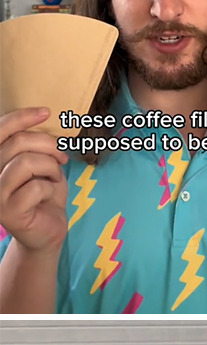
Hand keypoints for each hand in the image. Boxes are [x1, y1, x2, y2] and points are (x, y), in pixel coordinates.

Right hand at [0, 108, 69, 251]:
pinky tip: (50, 197)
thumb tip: (43, 117)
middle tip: (62, 156)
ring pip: (26, 163)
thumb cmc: (44, 195)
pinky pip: (36, 187)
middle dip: (48, 145)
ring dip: (50, 168)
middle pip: (18, 143)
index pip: (0, 129)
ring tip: (55, 178)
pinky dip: (51, 189)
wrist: (47, 231)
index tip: (46, 112)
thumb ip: (34, 145)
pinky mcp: (7, 211)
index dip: (22, 117)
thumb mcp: (40, 164)